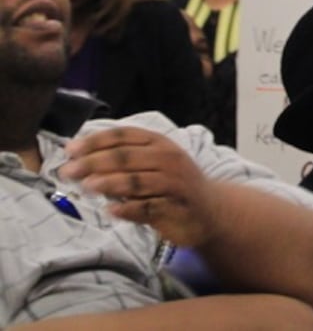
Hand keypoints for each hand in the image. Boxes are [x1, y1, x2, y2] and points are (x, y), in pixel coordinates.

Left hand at [59, 126, 219, 247]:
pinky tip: (111, 211)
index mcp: (159, 143)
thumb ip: (122, 159)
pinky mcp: (176, 206)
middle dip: (94, 163)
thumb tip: (79, 159)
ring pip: (137, 181)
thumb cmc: (171, 183)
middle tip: (68, 171)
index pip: (123, 136)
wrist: (209, 209)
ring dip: (109, 183)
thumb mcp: (152, 163)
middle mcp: (168, 158)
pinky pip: (149, 207)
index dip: (95, 141)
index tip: (70, 151)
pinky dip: (128, 209)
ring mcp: (174, 182)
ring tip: (87, 187)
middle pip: (126, 157)